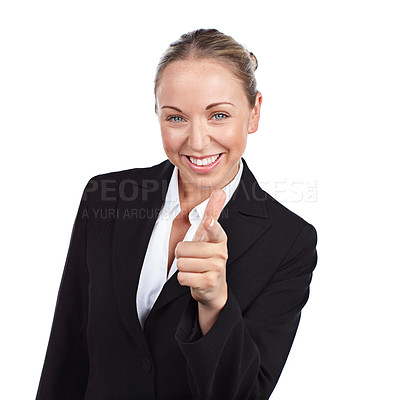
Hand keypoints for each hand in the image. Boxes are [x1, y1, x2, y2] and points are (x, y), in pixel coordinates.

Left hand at [175, 189, 227, 311]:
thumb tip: (220, 191)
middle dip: (182, 254)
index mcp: (220, 238)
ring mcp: (217, 268)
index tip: (208, 222)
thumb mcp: (209, 235)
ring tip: (194, 268)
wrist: (213, 287)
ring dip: (183, 267)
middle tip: (192, 258)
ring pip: (182, 263)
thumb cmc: (208, 256)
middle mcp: (221, 253)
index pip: (214, 229)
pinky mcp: (209, 282)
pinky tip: (193, 278)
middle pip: (183, 249)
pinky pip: (183, 277)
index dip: (210, 225)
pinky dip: (184, 278)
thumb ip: (213, 213)